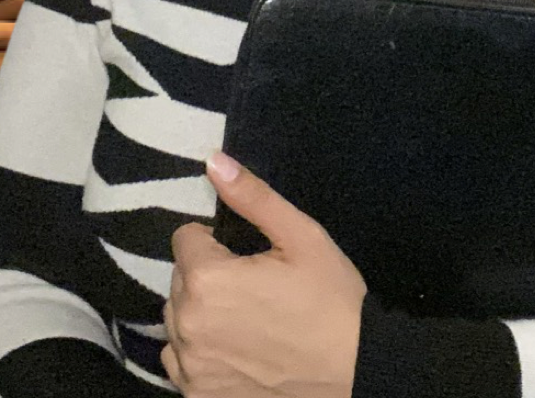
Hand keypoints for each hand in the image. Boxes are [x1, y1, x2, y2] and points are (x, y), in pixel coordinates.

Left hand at [163, 154, 364, 397]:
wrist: (357, 373)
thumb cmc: (333, 301)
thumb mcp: (302, 238)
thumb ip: (253, 197)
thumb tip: (213, 160)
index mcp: (206, 280)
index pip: (185, 239)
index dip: (217, 242)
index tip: (249, 257)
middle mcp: (186, 324)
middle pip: (178, 280)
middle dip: (207, 277)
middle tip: (253, 288)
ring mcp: (190, 366)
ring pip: (177, 321)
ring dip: (200, 314)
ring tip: (246, 320)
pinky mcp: (198, 395)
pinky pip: (179, 361)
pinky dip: (199, 352)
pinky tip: (235, 350)